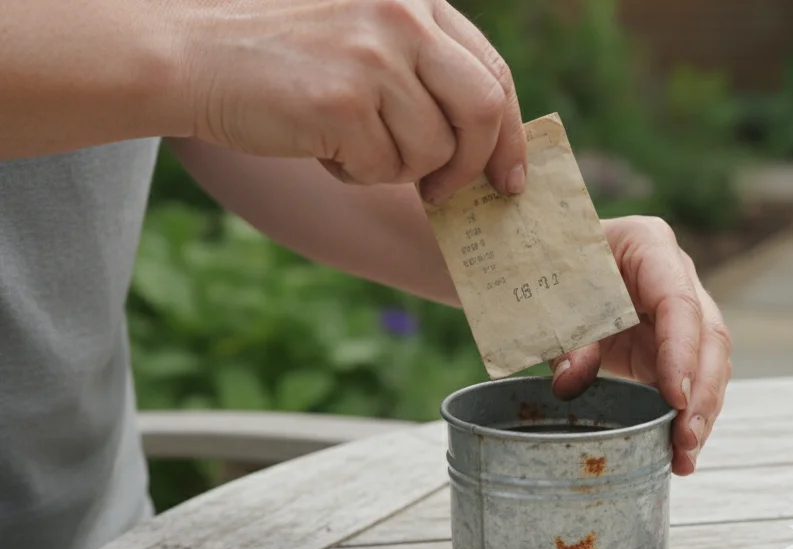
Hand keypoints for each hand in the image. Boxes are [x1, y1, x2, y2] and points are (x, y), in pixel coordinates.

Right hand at [175, 0, 523, 201]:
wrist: (188, 54)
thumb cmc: (279, 57)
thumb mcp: (364, 37)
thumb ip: (422, 68)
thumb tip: (488, 145)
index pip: (494, 71)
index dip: (510, 135)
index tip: (509, 178)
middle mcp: (403, 17)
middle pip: (486, 110)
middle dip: (473, 164)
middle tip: (444, 192)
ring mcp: (374, 56)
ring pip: (433, 150)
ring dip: (396, 167)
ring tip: (348, 143)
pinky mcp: (343, 100)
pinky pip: (383, 167)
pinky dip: (356, 173)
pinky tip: (319, 144)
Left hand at [549, 217, 732, 475]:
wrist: (546, 262)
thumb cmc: (551, 268)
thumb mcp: (551, 295)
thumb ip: (565, 335)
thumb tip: (568, 382)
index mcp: (649, 246)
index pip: (679, 303)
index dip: (682, 352)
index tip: (675, 398)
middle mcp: (677, 278)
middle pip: (709, 337)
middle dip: (702, 393)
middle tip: (686, 438)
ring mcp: (681, 314)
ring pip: (711, 364)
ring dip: (701, 413)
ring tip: (684, 457)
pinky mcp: (673, 346)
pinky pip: (692, 381)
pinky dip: (686, 416)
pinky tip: (679, 451)